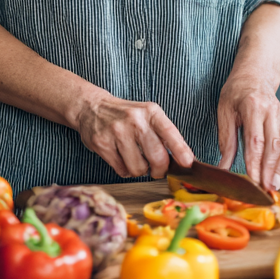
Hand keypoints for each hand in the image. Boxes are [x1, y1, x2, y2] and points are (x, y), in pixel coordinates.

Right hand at [74, 91, 194, 178]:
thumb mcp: (147, 115)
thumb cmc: (126, 116)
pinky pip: (122, 170)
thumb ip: (163, 134)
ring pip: (138, 168)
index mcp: (150, 111)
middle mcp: (135, 120)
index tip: (188, 163)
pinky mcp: (102, 143)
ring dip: (140, 171)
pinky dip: (125, 170)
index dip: (181, 150)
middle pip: (156, 157)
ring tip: (135, 160)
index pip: (169, 132)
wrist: (92, 107)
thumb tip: (183, 160)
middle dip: (160, 170)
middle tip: (157, 170)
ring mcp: (117, 131)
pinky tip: (122, 158)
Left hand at [217, 73, 279, 191]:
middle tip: (264, 189)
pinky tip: (278, 176)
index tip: (253, 180)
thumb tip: (223, 167)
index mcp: (252, 106)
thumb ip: (225, 140)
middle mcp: (270, 111)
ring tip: (273, 188)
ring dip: (279, 170)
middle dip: (269, 170)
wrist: (255, 74)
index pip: (255, 140)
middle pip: (273, 146)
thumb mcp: (224, 111)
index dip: (255, 162)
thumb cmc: (236, 91)